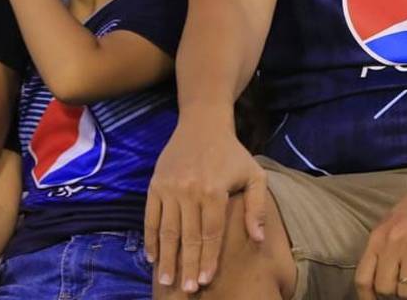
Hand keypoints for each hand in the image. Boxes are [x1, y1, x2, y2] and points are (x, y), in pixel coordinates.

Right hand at [144, 125, 266, 292]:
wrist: (201, 124)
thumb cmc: (231, 153)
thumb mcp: (254, 175)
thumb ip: (256, 207)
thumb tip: (256, 239)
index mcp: (214, 191)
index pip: (211, 233)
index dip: (208, 259)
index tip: (206, 280)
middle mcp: (189, 191)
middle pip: (188, 236)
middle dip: (187, 265)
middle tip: (186, 289)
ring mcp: (169, 187)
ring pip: (167, 229)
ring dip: (167, 257)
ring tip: (167, 279)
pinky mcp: (155, 184)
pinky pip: (150, 216)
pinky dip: (150, 237)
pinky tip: (151, 256)